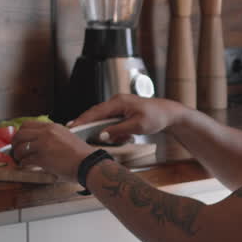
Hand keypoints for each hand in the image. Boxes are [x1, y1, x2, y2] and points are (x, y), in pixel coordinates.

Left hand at [11, 119, 93, 179]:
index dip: (21, 133)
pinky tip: (25, 166)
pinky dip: (23, 164)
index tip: (20, 140)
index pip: (28, 125)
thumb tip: (42, 144)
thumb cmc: (82, 155)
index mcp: (53, 127)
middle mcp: (46, 133)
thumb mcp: (67, 138)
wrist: (88, 164)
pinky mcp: (42, 158)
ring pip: (21, 147)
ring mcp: (43, 145)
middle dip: (15, 143)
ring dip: (17, 155)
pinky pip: (26, 160)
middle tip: (15, 150)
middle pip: (20, 134)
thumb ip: (54, 138)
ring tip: (19, 160)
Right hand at [70, 95, 189, 143]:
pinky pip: (112, 121)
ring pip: (104, 119)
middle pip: (96, 114)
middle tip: (74, 133)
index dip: (82, 120)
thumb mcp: (137, 126)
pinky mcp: (123, 112)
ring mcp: (119, 106)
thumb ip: (118, 130)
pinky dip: (114, 130)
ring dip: (105, 130)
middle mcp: (117, 102)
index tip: (72, 127)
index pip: (96, 112)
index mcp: (119, 102)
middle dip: (86, 124)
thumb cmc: (156, 117)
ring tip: (110, 139)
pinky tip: (124, 138)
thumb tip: (102, 135)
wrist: (169, 114)